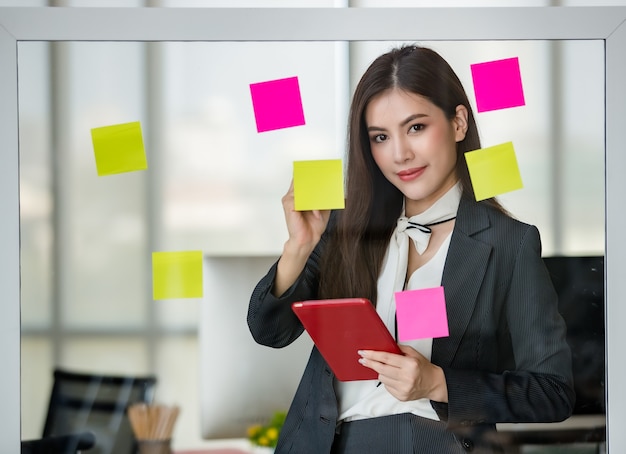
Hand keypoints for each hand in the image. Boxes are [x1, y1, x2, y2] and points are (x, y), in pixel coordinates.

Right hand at [273, 180, 330, 296]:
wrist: (307, 240)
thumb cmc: (313, 226)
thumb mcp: (323, 208)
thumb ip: (324, 197)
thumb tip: (333, 187)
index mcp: (299, 195)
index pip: (303, 178)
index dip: (311, 173)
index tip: (322, 169)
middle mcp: (292, 195)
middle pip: (302, 179)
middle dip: (315, 178)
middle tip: (326, 176)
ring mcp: (290, 200)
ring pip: (304, 187)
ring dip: (316, 192)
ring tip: (323, 201)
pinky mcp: (289, 206)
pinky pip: (302, 198)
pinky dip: (312, 205)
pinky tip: (316, 212)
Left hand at [358, 345, 447, 402]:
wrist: (433, 384)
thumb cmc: (424, 368)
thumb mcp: (413, 353)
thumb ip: (399, 348)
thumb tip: (384, 346)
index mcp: (410, 365)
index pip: (386, 358)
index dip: (373, 355)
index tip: (364, 353)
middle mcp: (407, 377)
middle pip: (381, 369)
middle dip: (370, 363)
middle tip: (363, 359)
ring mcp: (403, 388)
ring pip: (382, 378)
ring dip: (380, 372)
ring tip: (387, 369)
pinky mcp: (401, 396)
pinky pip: (386, 387)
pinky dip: (387, 381)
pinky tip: (393, 378)